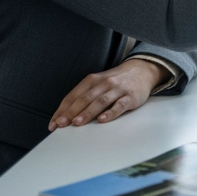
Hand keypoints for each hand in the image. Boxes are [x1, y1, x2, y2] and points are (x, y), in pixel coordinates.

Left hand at [48, 58, 166, 130]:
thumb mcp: (99, 83)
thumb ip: (85, 95)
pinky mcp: (131, 97)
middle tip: (61, 124)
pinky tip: (102, 120)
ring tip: (77, 123)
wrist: (142, 71)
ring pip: (100, 101)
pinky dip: (110, 113)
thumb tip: (66, 115)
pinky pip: (119, 105)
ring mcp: (118, 89)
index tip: (54, 123)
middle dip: (71, 112)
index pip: (73, 96)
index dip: (62, 110)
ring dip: (87, 112)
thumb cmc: (116, 81)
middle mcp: (104, 83)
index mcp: (93, 80)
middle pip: (85, 98)